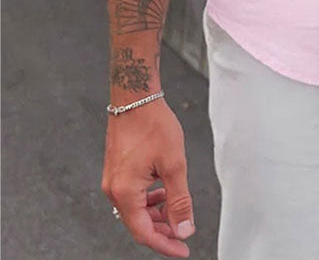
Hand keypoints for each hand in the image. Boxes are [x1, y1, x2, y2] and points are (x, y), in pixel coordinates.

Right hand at [102, 98, 195, 256]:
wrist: (135, 97)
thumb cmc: (153, 124)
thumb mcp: (174, 164)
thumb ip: (179, 200)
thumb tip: (184, 229)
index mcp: (125, 193)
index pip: (144, 233)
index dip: (165, 244)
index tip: (183, 250)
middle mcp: (113, 190)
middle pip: (138, 223)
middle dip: (162, 230)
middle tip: (183, 232)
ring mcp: (112, 180)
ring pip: (136, 209)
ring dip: (156, 213)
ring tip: (176, 209)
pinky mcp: (116, 170)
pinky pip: (132, 195)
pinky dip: (149, 199)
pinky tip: (163, 191)